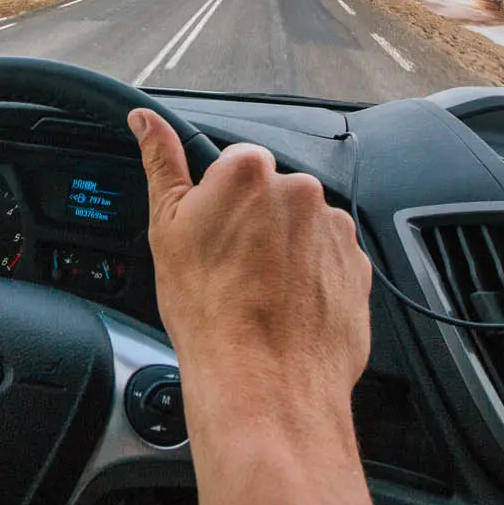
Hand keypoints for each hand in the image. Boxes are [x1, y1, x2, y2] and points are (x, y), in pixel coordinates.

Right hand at [129, 107, 373, 504]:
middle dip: (253, 224)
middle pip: (270, 194)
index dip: (217, 202)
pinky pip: (327, 261)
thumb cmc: (211, 312)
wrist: (264, 382)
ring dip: (283, 251)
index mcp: (251, 171)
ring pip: (300, 229)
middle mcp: (301, 191)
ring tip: (258, 296)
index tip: (211, 235)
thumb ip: (162, 163)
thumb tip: (146, 121)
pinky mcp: (357, 267)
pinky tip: (284, 309)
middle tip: (230, 270)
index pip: (234, 164)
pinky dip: (310, 279)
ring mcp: (335, 230)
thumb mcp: (167, 229)